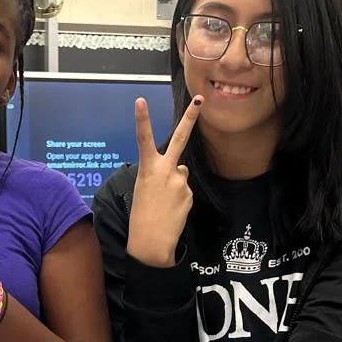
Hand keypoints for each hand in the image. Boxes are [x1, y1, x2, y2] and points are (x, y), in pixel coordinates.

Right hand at [125, 95, 201, 268]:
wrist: (151, 242)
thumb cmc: (141, 215)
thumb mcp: (144, 189)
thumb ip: (162, 174)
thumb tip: (181, 169)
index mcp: (148, 169)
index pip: (143, 139)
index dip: (142, 119)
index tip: (140, 100)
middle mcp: (166, 170)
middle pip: (180, 139)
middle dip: (190, 118)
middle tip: (200, 99)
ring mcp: (180, 181)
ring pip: (181, 173)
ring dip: (175, 182)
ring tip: (164, 202)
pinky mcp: (189, 193)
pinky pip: (185, 189)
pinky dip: (179, 197)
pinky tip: (171, 209)